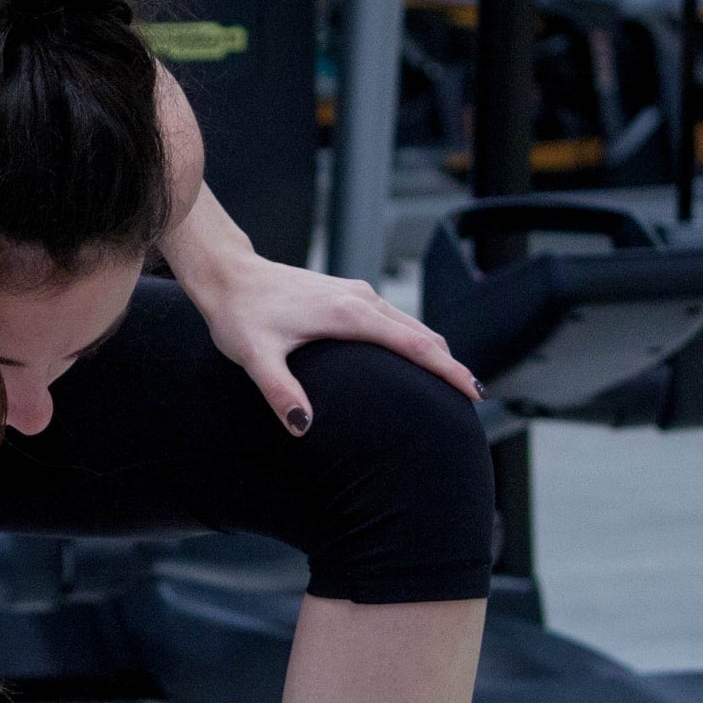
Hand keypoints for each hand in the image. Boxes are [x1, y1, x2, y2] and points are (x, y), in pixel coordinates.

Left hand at [198, 256, 483, 436]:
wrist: (229, 276)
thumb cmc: (240, 314)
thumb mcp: (255, 357)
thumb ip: (279, 392)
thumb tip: (302, 426)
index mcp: (349, 314)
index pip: (414, 345)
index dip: (447, 369)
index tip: (473, 392)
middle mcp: (361, 299)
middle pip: (422, 334)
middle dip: (450, 365)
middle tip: (473, 399)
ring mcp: (357, 294)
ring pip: (411, 324)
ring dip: (434, 352)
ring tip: (452, 384)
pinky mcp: (349, 296)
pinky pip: (394, 319)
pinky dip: (414, 340)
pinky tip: (414, 359)